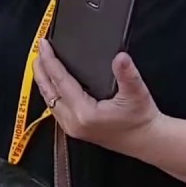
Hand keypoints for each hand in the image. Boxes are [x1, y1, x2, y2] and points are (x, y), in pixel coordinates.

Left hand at [33, 38, 161, 155]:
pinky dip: (51, 92)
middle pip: (48, 91)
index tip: (44, 45)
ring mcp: (72, 128)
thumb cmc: (141, 119)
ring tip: (41, 63)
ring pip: (49, 100)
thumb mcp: (137, 93)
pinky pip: (55, 108)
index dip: (50, 61)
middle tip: (37, 50)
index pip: (60, 81)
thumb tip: (120, 58)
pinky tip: (51, 83)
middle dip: (40, 69)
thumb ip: (127, 74)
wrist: (147, 141)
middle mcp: (73, 122)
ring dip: (44, 81)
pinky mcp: (74, 130)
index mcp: (84, 113)